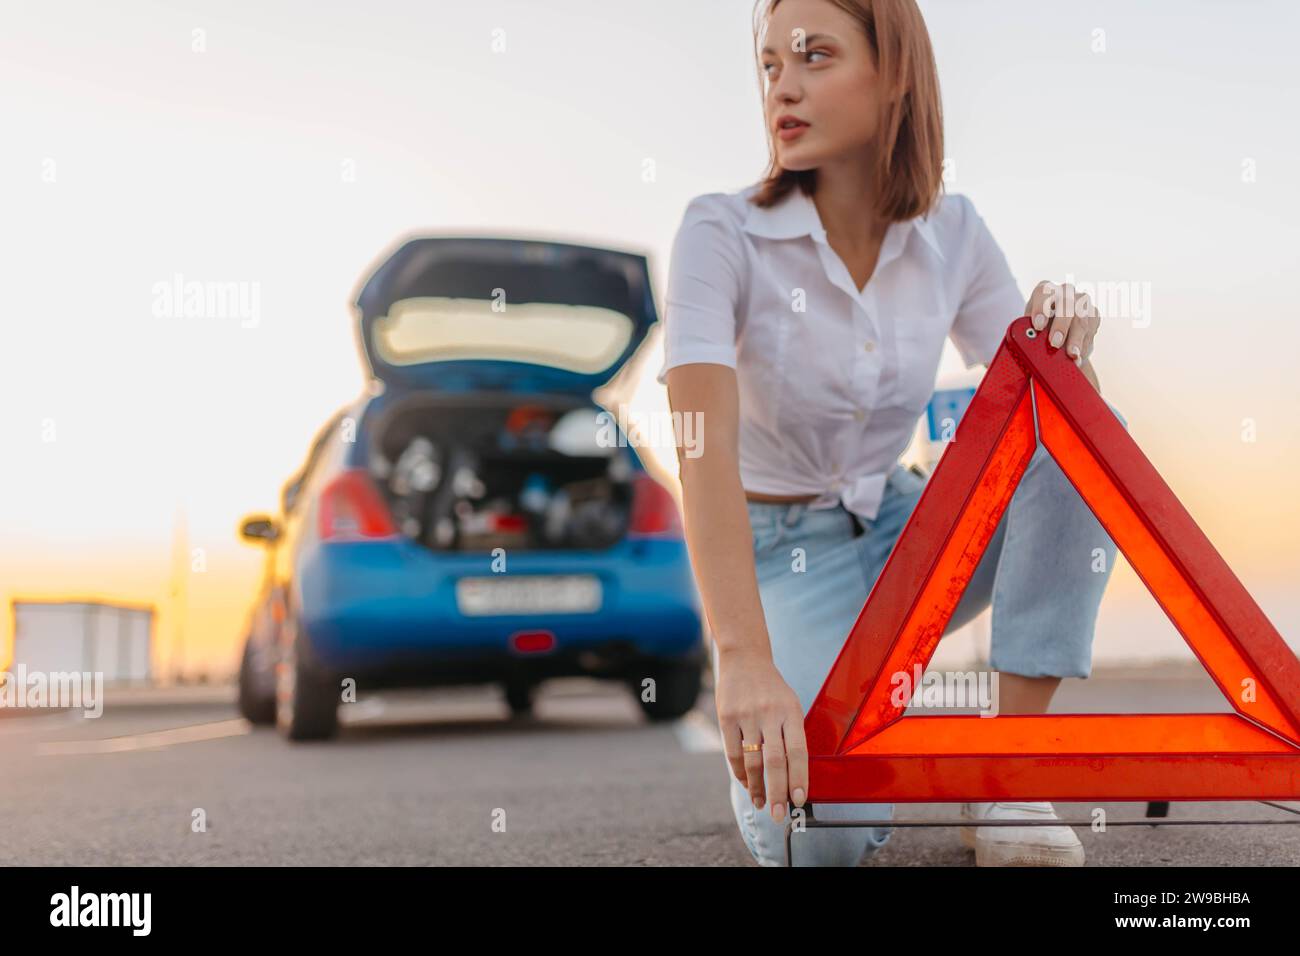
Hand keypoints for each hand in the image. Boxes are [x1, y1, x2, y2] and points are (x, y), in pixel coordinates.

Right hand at [715, 647, 808, 822]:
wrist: (744, 659)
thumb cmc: (772, 689)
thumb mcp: (790, 704)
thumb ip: (791, 735)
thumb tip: (793, 777)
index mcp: (791, 711)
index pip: (798, 751)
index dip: (799, 778)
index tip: (800, 799)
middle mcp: (769, 714)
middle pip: (774, 761)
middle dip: (777, 793)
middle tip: (778, 815)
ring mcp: (746, 716)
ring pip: (752, 761)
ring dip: (757, 788)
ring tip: (761, 803)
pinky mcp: (726, 717)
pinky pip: (733, 753)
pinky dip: (740, 773)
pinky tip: (747, 784)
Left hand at [1025, 280, 1100, 367]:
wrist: (1057, 333)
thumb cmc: (1039, 328)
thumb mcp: (1030, 327)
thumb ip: (1028, 332)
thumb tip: (1028, 344)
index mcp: (1044, 291)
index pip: (1043, 293)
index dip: (1040, 309)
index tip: (1038, 326)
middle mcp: (1065, 292)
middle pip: (1066, 304)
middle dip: (1061, 325)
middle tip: (1055, 344)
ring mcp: (1082, 301)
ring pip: (1082, 318)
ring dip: (1077, 338)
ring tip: (1072, 356)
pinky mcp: (1094, 314)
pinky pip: (1091, 329)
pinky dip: (1084, 345)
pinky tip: (1078, 357)